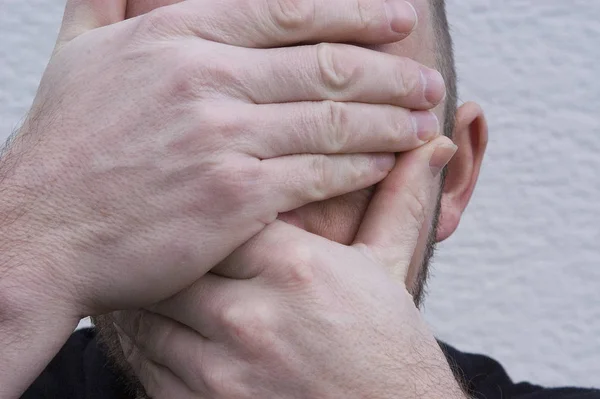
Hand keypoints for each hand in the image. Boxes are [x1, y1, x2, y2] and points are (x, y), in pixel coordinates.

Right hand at [0, 0, 444, 317]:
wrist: (42, 228)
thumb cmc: (63, 144)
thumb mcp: (82, 52)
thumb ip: (111, 1)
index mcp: (177, 37)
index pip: (289, 13)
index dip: (354, 13)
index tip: (397, 19)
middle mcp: (206, 79)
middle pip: (323, 65)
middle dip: (388, 71)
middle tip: (427, 77)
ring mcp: (223, 138)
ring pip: (329, 120)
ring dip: (386, 118)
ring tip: (422, 118)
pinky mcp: (235, 197)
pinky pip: (315, 174)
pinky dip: (359, 165)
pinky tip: (387, 161)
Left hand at [114, 136, 465, 398]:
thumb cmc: (388, 349)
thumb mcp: (388, 269)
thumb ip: (399, 201)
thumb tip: (434, 144)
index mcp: (295, 268)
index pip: (219, 211)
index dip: (209, 207)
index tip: (207, 206)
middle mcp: (252, 316)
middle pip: (174, 260)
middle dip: (175, 252)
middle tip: (174, 241)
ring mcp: (222, 370)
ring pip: (150, 316)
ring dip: (157, 301)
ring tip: (172, 287)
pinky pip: (148, 367)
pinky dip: (155, 348)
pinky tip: (181, 336)